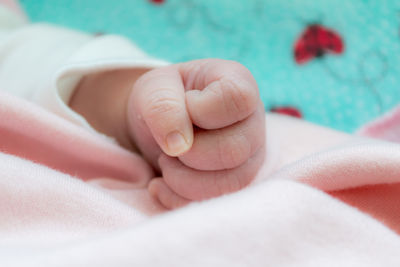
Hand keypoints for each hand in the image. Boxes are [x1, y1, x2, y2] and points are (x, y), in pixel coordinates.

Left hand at [127, 59, 265, 208]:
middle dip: (189, 154)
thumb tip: (179, 145)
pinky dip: (179, 199)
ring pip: (231, 184)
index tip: (183, 109)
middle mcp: (253, 121)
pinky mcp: (238, 182)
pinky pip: (217, 203)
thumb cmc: (164, 98)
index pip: (238, 98)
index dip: (202, 111)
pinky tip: (160, 184)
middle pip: (234, 150)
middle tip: (167, 145)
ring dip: (183, 180)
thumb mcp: (153, 88)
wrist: (162, 124)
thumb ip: (162, 105)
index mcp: (238, 83)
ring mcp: (250, 156)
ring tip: (165, 163)